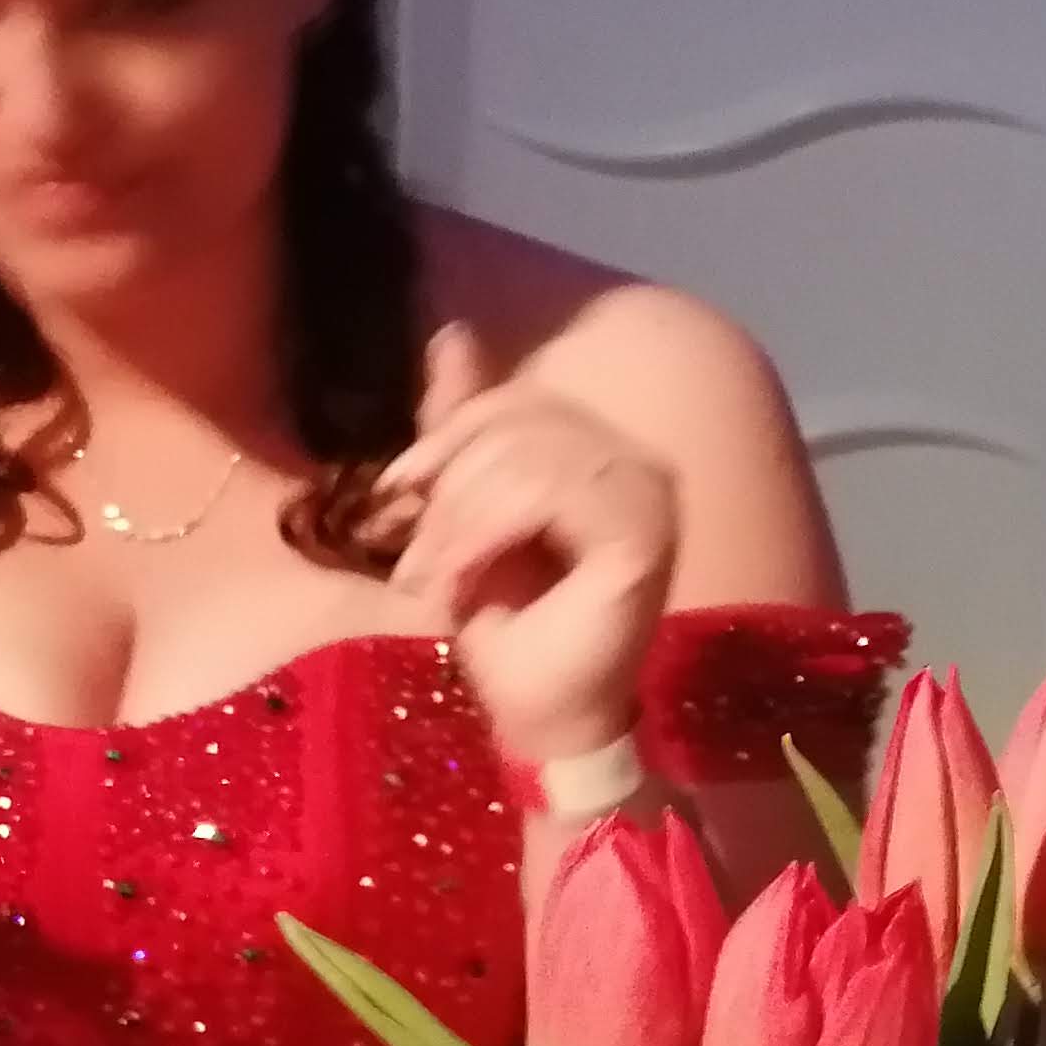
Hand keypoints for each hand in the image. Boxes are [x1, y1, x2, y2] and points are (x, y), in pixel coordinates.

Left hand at [379, 320, 677, 766]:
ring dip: (456, 520)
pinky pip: (546, 493)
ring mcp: (650, 494)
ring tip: (432, 579)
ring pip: (527, 455)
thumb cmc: (508, 624)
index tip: (396, 497)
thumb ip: (463, 428)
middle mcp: (638, 462)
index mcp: (602, 451)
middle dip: (446, 487)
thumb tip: (451, 330)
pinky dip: (483, 534)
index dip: (448, 437)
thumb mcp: (465, 510)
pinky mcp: (644, 532)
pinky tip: (464, 581)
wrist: (540, 715)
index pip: (516, 401)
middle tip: (411, 561)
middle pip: (518, 422)